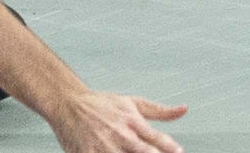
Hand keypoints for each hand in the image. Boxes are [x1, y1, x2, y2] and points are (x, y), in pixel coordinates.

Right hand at [48, 90, 186, 152]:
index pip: (159, 140)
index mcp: (133, 121)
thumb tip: (184, 110)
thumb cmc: (99, 104)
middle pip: (146, 152)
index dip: (171, 148)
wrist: (66, 101)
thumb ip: (160, 111)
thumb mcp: (131, 102)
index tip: (178, 151)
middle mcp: (121, 135)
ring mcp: (104, 146)